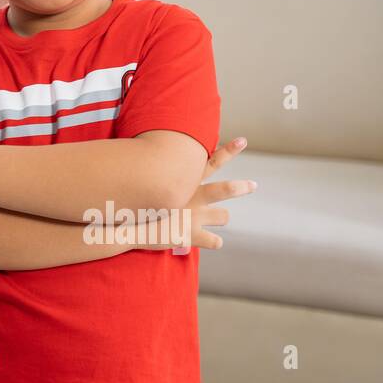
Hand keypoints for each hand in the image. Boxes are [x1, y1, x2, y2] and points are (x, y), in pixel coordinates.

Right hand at [140, 136, 255, 251]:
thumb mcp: (142, 176)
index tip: (243, 140)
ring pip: (223, 216)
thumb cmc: (132, 197)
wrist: (128, 224)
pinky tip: (209, 241)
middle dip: (241, 187)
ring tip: (216, 218)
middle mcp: (194, 196)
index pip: (210, 161)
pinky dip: (213, 241)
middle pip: (225, 189)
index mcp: (185, 181)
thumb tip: (138, 152)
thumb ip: (150, 166)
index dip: (228, 150)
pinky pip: (215, 241)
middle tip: (254, 185)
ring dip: (220, 217)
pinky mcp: (193, 235)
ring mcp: (195, 216)